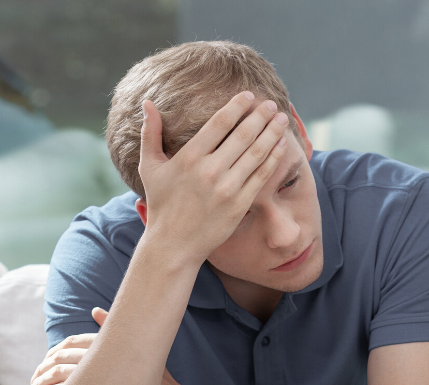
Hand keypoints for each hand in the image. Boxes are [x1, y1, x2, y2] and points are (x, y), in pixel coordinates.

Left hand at [29, 307, 192, 384]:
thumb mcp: (144, 355)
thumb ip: (116, 334)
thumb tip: (95, 309)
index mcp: (113, 347)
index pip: (73, 343)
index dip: (55, 352)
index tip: (45, 363)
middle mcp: (107, 359)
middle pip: (63, 357)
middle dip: (43, 367)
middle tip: (33, 378)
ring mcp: (104, 379)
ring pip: (61, 375)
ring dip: (41, 382)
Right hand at [138, 92, 290, 263]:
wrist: (174, 244)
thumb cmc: (162, 204)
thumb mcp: (150, 168)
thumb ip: (150, 134)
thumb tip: (147, 103)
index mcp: (189, 157)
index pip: (219, 123)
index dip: (237, 106)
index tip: (249, 96)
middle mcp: (210, 171)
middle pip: (243, 135)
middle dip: (260, 116)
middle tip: (271, 104)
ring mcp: (227, 188)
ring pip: (256, 153)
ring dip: (271, 133)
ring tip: (281, 119)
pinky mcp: (240, 204)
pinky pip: (261, 176)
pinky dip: (273, 158)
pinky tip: (281, 146)